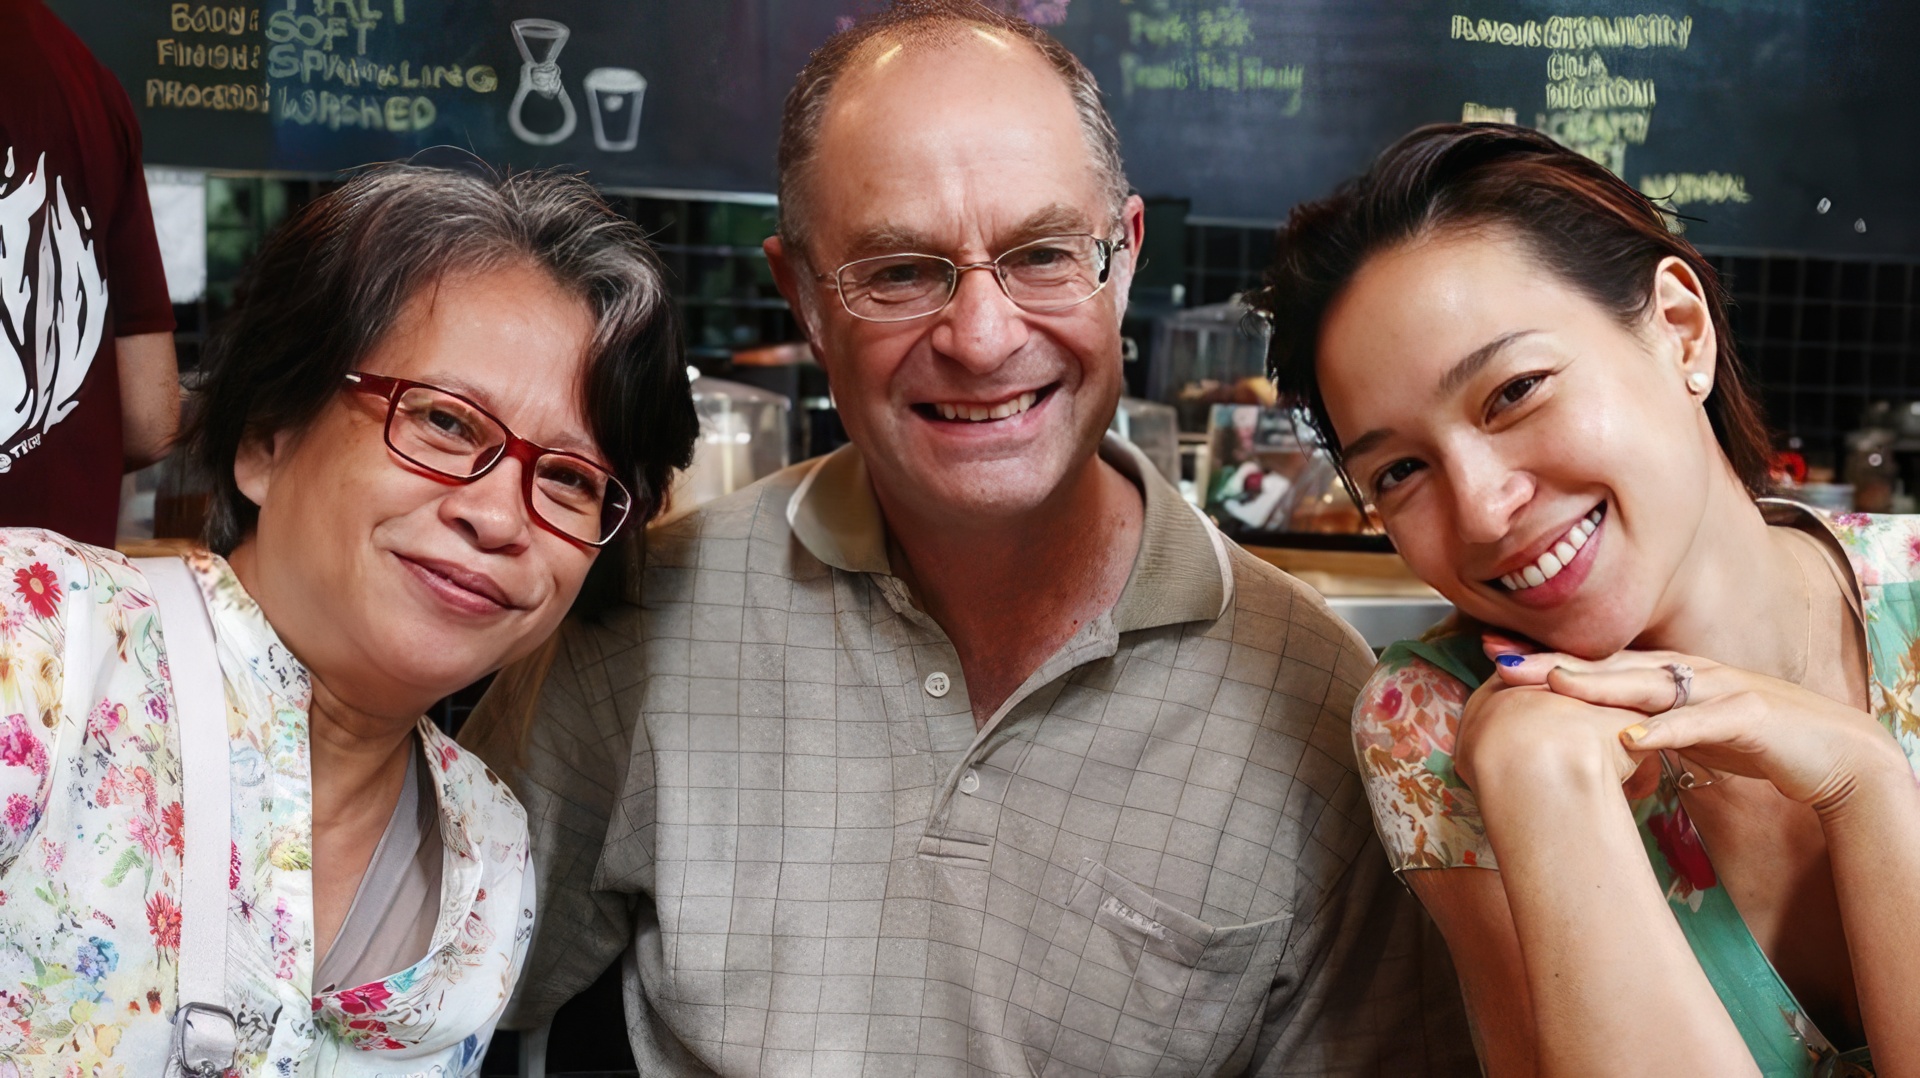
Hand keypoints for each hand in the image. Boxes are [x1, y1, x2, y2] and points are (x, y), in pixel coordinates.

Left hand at [1493, 648, 1905, 811]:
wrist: (1831, 751)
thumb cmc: (1751, 740)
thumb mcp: (1683, 730)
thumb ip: (1639, 725)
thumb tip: (1588, 736)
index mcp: (1668, 673)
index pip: (1596, 663)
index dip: (1545, 658)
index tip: (1491, 654)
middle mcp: (1687, 671)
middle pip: (1610, 663)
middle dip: (1553, 660)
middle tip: (1498, 659)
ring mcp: (1719, 688)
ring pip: (1649, 683)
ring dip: (1599, 684)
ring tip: (1552, 684)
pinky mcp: (1749, 716)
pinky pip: (1701, 722)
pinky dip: (1665, 731)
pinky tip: (1629, 740)